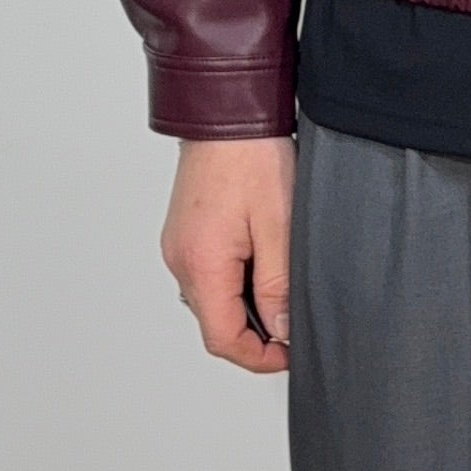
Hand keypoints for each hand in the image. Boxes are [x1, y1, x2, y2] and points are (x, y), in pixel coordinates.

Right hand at [160, 136, 295, 373]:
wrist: (227, 113)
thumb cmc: (252, 158)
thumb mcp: (280, 227)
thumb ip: (278, 285)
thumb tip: (279, 330)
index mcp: (201, 264)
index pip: (222, 339)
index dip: (258, 357)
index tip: (288, 353)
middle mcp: (180, 260)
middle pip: (213, 323)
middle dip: (254, 333)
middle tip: (292, 320)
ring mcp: (179, 246)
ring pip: (211, 299)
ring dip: (244, 305)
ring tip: (281, 285)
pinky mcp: (185, 234)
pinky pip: (207, 274)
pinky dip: (233, 281)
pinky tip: (261, 261)